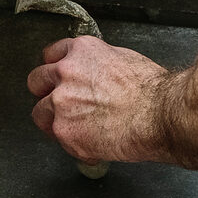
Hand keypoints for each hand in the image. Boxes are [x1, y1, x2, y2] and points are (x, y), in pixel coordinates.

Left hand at [27, 36, 166, 163]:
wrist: (160, 115)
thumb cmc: (153, 92)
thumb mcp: (126, 60)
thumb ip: (101, 65)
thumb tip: (98, 75)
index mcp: (82, 51)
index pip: (51, 55)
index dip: (55, 71)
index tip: (57, 79)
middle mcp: (66, 73)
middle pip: (37, 81)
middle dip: (46, 93)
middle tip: (60, 105)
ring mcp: (61, 102)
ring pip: (40, 112)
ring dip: (54, 121)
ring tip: (76, 129)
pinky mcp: (64, 130)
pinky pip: (60, 140)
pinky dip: (74, 146)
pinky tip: (92, 145)